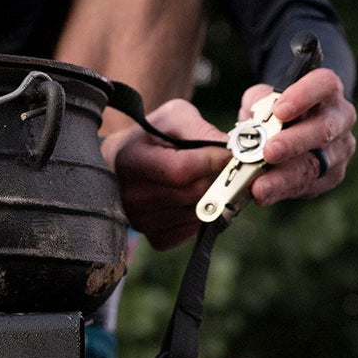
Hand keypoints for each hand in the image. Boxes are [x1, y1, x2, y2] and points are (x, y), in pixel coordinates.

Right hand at [102, 99, 230, 249]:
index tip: (231, 154)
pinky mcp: (155, 238)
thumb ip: (199, 129)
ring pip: (199, 213)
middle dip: (220, 178)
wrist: (125, 164)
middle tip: (229, 167)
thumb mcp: (172, 118)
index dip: (212, 162)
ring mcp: (142, 222)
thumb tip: (229, 150)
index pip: (180, 170)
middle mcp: (133, 196)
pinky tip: (198, 199)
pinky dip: (204, 216)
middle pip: (194, 193)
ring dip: (216, 198)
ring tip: (213, 181)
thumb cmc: (152, 137)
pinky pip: (193, 231)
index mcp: (132, 161)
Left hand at [240, 68, 356, 205]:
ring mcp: (340, 150)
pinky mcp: (331, 176)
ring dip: (284, 176)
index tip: (279, 110)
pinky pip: (306, 185)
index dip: (303, 96)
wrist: (291, 133)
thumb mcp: (263, 100)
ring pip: (315, 164)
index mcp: (327, 92)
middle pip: (323, 129)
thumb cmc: (277, 113)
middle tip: (268, 151)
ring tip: (259, 186)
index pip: (324, 86)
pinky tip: (263, 194)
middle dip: (293, 142)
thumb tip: (253, 119)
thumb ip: (258, 104)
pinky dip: (281, 190)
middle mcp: (341, 119)